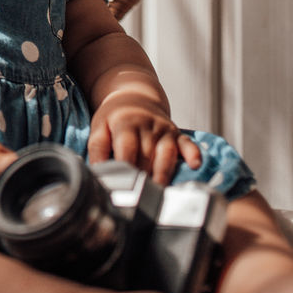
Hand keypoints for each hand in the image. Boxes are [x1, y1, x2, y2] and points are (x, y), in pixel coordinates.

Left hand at [86, 93, 200, 185]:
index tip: (123, 184)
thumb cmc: (115, 117)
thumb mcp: (99, 127)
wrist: (135, 96)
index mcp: (125, 123)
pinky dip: (193, 154)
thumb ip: (97, 148)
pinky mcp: (177, 134)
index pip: (127, 147)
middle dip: (144, 176)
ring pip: (167, 153)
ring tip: (159, 191)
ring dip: (164, 172)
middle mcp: (147, 126)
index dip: (126, 165)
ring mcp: (164, 130)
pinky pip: (188, 144)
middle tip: (139, 196)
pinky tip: (194, 165)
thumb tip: (98, 170)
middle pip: (147, 154)